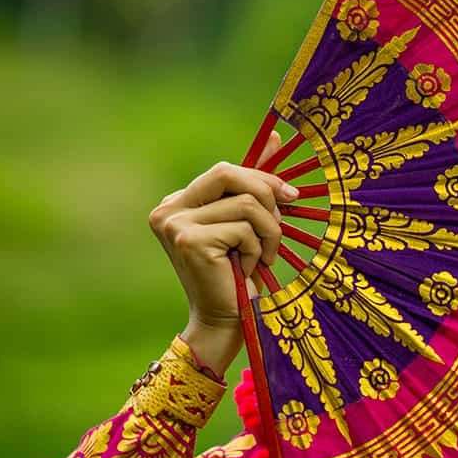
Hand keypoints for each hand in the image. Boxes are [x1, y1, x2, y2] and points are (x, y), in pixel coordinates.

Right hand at [149, 131, 297, 375]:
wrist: (225, 322)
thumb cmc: (240, 273)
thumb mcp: (247, 223)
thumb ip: (254, 182)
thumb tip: (275, 136)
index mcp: (178, 202)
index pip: (225, 171)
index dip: (261, 178)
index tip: (290, 194)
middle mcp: (168, 210)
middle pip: (229, 174)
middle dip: (266, 194)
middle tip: (285, 218)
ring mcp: (174, 224)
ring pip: (244, 203)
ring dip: (268, 231)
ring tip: (264, 256)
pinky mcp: (189, 241)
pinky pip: (244, 227)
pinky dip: (258, 249)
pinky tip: (247, 269)